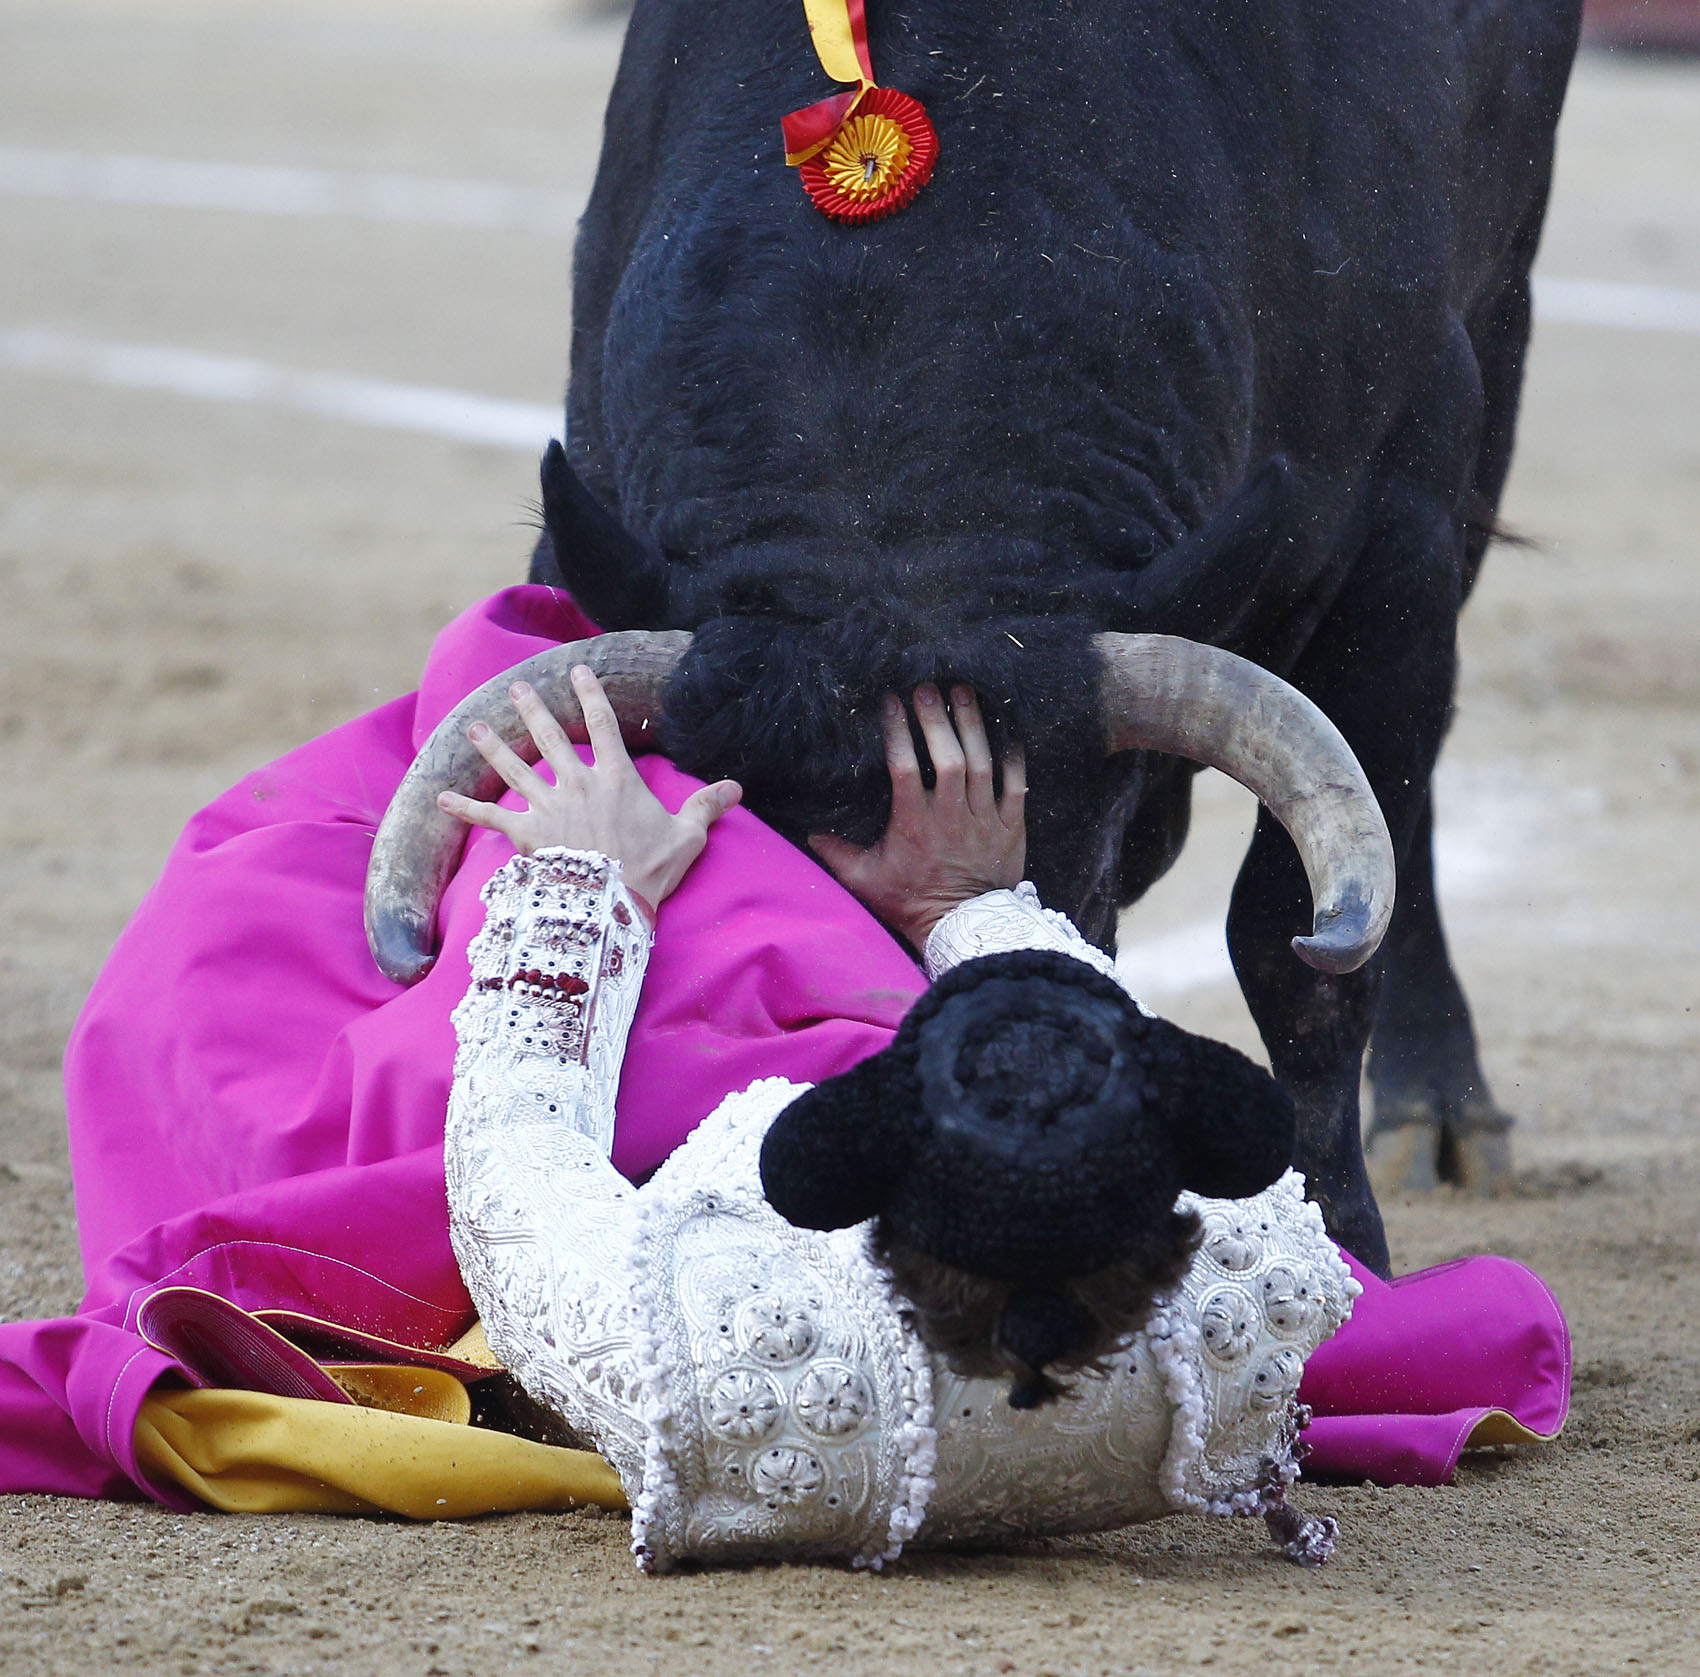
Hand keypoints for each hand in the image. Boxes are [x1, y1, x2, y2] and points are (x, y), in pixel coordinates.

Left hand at [436, 665, 741, 908]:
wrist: (612, 903)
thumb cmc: (651, 869)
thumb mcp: (687, 836)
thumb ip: (706, 807)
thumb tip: (736, 788)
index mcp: (616, 779)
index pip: (603, 725)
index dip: (591, 694)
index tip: (578, 669)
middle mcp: (578, 784)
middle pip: (551, 737)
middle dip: (533, 709)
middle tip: (517, 687)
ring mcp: (549, 807)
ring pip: (516, 769)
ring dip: (493, 746)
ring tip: (474, 726)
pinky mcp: (527, 836)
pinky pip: (490, 819)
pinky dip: (465, 808)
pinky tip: (440, 796)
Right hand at [809, 684, 1026, 951]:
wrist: (963, 929)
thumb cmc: (911, 904)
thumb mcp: (866, 881)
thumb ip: (838, 855)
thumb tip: (809, 835)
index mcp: (913, 824)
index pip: (903, 768)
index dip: (898, 731)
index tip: (892, 701)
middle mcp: (949, 816)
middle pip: (947, 757)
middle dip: (937, 718)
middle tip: (929, 687)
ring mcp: (983, 820)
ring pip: (981, 764)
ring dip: (973, 726)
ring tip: (964, 692)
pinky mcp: (1010, 828)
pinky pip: (1016, 786)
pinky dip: (1013, 758)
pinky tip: (1006, 731)